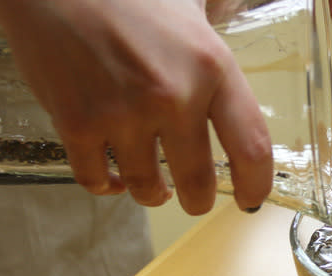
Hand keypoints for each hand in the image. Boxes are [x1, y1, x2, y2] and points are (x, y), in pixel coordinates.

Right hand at [0, 0, 272, 214]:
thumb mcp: (194, 12)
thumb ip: (218, 58)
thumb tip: (240, 89)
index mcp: (212, 68)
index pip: (252, 146)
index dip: (255, 183)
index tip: (250, 197)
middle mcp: (172, 96)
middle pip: (198, 182)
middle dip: (199, 201)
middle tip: (197, 200)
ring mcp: (122, 113)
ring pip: (147, 188)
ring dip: (154, 195)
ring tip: (157, 190)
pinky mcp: (76, 123)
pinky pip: (96, 180)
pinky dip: (108, 187)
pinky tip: (114, 178)